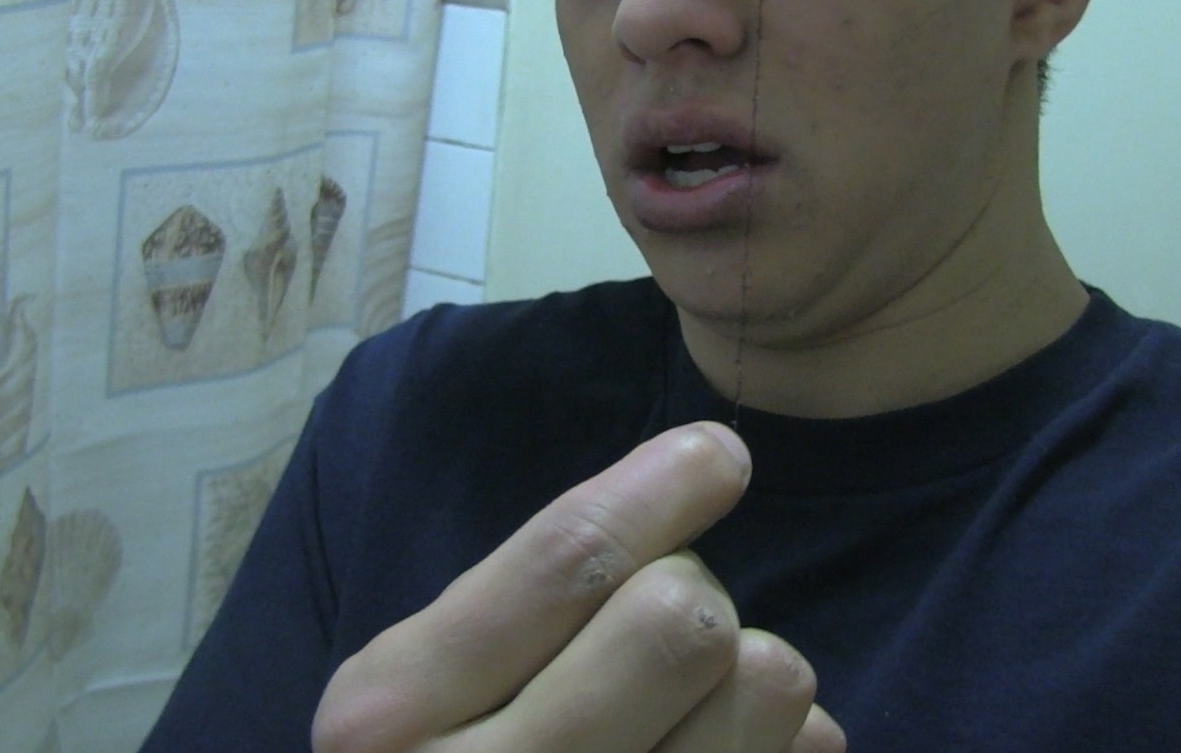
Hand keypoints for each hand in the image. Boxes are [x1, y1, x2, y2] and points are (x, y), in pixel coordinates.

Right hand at [313, 422, 844, 752]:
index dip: (660, 491)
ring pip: (767, 683)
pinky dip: (789, 749)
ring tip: (690, 717)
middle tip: (657, 642)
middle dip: (693, 602)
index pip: (566, 565)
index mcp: (390, 717)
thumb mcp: (419, 698)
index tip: (718, 456)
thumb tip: (707, 476)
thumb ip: (521, 607)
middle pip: (684, 616)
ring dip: (753, 680)